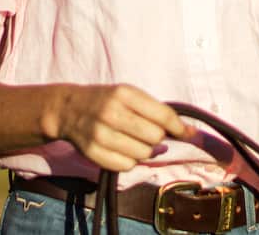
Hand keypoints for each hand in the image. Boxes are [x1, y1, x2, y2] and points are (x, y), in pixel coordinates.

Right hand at [43, 84, 194, 171]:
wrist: (69, 109)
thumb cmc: (106, 100)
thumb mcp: (128, 94)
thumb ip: (155, 110)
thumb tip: (186, 132)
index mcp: (124, 94)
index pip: (162, 115)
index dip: (179, 127)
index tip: (189, 134)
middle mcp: (111, 113)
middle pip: (155, 137)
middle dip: (158, 138)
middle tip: (151, 134)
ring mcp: (100, 134)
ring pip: (142, 154)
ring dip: (145, 151)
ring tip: (135, 141)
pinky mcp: (93, 153)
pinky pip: (126, 165)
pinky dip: (130, 161)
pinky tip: (124, 150)